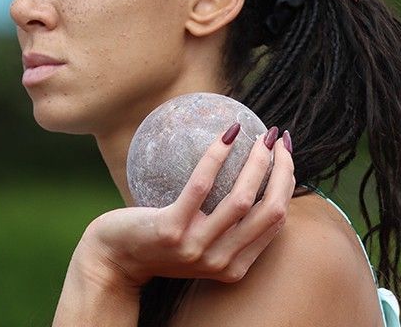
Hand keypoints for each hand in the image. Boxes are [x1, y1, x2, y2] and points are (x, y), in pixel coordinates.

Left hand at [72, 126, 294, 289]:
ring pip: (241, 199)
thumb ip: (225, 227)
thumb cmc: (157, 243)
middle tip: (277, 138)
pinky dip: (216, 157)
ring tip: (255, 134)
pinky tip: (226, 136)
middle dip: (280, 170)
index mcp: (234, 266)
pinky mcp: (171, 230)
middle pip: (269, 211)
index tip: (285, 155)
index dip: (286, 185)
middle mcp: (220, 261)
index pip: (275, 222)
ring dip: (255, 162)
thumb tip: (253, 178)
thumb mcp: (199, 242)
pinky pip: (200, 187)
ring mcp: (196, 247)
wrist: (113, 260)